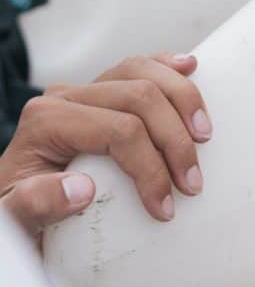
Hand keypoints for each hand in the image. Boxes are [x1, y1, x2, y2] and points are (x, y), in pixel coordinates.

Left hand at [0, 52, 209, 240]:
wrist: (20, 198)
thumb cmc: (21, 209)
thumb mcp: (14, 220)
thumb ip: (33, 206)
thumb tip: (81, 189)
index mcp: (47, 120)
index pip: (120, 130)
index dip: (151, 168)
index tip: (166, 207)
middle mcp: (68, 97)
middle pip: (141, 97)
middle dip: (175, 141)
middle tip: (192, 183)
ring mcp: (89, 90)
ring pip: (145, 72)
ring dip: (184, 102)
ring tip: (203, 137)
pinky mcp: (106, 92)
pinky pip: (141, 66)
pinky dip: (169, 68)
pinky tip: (190, 68)